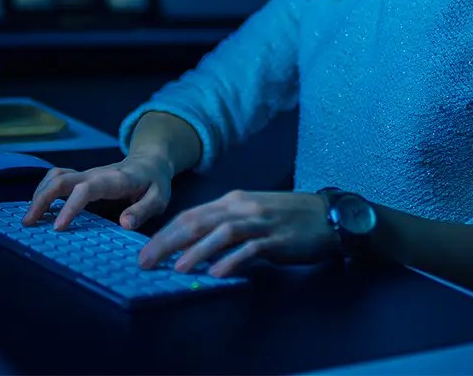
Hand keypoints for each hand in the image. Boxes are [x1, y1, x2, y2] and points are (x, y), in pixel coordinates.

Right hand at [21, 152, 174, 230]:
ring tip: (29, 219)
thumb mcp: (159, 197)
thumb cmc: (154, 182)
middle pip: (62, 179)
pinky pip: (57, 178)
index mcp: (114, 179)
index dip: (71, 206)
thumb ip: (143, 210)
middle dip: (42, 199)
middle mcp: (95, 174)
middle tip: (28, 224)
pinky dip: (43, 190)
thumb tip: (124, 224)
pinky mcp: (81, 178)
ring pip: (55, 176)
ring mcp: (86, 174)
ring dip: (39, 194)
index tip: (58, 228)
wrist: (150, 161)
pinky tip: (38, 208)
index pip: (87, 189)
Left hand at [137, 189, 339, 277]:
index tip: (145, 250)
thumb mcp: (252, 214)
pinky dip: (231, 260)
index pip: (193, 214)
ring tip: (176, 268)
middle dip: (169, 241)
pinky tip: (217, 273)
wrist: (327, 216)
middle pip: (199, 222)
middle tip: (146, 261)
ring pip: (222, 233)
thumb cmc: (287, 217)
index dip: (166, 232)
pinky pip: (250, 249)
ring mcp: (260, 222)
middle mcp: (243, 207)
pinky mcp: (277, 239)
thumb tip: (194, 244)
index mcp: (234, 200)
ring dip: (197, 251)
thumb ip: (226, 224)